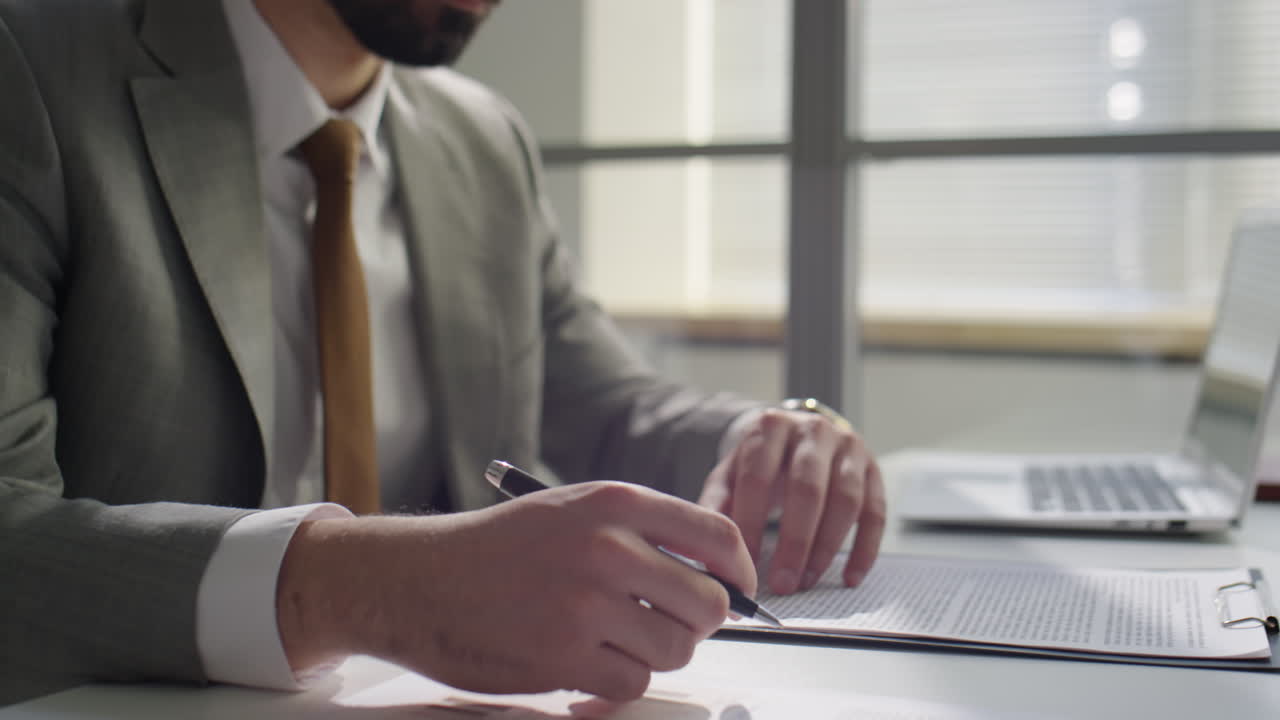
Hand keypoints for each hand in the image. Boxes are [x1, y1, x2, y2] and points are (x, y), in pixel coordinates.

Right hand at [276, 482, 755, 700]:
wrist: (421, 580)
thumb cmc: (499, 547)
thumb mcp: (572, 510)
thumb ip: (641, 531)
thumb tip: (716, 575)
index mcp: (614, 503)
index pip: (716, 535)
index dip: (739, 570)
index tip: (738, 589)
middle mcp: (606, 548)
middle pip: (707, 602)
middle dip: (699, 622)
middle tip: (671, 624)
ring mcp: (585, 604)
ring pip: (675, 648)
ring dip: (656, 653)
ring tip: (618, 641)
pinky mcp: (563, 655)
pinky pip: (632, 682)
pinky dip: (618, 683)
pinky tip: (590, 667)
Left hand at [698, 408, 884, 594]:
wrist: (796, 434)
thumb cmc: (760, 462)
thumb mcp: (731, 473)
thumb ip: (717, 504)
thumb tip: (706, 547)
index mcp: (770, 427)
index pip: (758, 478)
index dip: (750, 523)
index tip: (743, 563)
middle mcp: (813, 430)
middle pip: (807, 488)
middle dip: (794, 542)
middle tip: (782, 583)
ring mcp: (849, 447)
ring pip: (846, 500)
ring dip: (826, 547)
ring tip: (807, 581)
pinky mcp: (873, 469)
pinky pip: (875, 512)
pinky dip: (864, 549)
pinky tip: (848, 577)